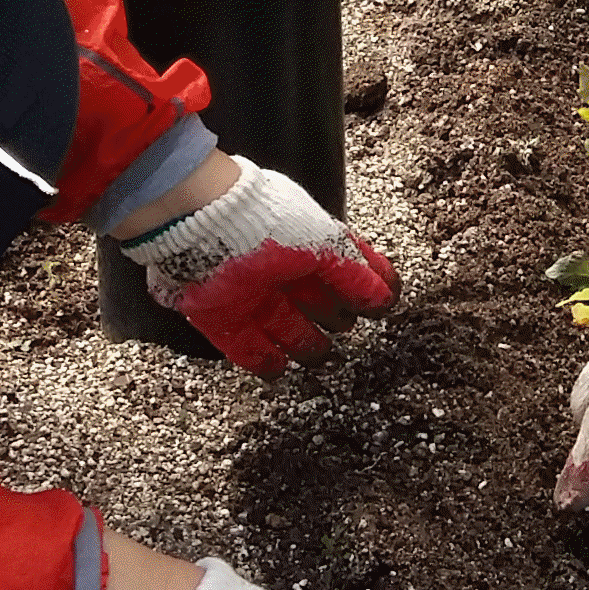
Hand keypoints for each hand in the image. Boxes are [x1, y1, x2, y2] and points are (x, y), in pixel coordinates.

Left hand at [123, 162, 395, 374]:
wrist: (203, 224)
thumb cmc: (265, 220)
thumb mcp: (326, 241)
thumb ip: (356, 273)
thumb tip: (383, 297)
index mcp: (307, 240)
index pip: (345, 265)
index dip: (367, 285)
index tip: (384, 302)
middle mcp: (280, 267)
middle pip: (315, 298)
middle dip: (334, 315)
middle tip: (348, 327)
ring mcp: (250, 292)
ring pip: (284, 326)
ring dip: (303, 343)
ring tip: (320, 357)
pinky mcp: (221, 316)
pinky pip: (245, 346)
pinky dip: (263, 360)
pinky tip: (280, 369)